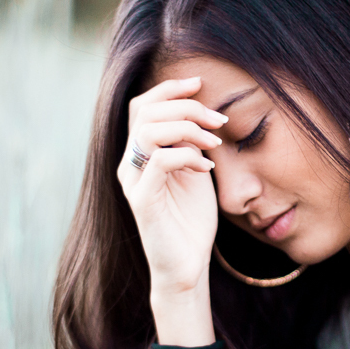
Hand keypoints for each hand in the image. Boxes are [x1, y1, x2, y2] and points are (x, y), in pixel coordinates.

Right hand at [117, 77, 227, 294]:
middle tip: (218, 119)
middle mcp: (131, 164)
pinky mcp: (142, 201)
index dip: (169, 89)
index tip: (200, 83)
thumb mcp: (195, 171)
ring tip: (214, 142)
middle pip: (145, 111)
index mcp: (140, 154)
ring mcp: (134, 182)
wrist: (187, 265)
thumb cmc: (191, 220)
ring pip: (148, 131)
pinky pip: (160, 162)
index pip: (142, 106)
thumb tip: (201, 111)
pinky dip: (188, 156)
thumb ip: (191, 142)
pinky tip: (208, 168)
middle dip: (186, 106)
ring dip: (187, 127)